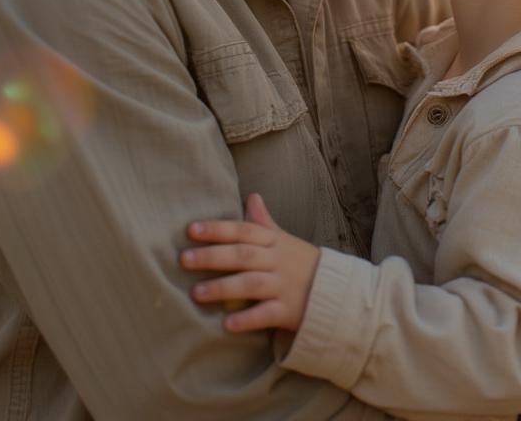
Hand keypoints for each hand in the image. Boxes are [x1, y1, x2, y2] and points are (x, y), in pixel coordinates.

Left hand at [180, 193, 319, 332]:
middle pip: (243, 255)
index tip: (191, 230)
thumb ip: (264, 222)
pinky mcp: (289, 312)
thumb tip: (251, 196)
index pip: (244, 230)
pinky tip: (226, 324)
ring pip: (251, 283)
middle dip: (213, 256)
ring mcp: (283, 286)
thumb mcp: (284, 239)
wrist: (336, 291)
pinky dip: (247, 319)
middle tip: (184, 259)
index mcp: (274, 241)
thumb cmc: (301, 263)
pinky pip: (267, 315)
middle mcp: (277, 261)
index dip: (218, 229)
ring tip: (196, 293)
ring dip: (223, 287)